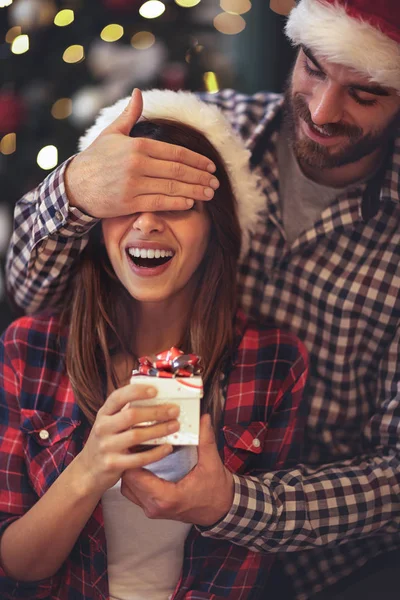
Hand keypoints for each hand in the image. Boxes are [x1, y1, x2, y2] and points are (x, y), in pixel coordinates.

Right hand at [65, 89, 218, 217]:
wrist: (75, 186)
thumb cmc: (96, 159)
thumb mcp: (111, 133)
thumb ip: (130, 115)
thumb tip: (139, 92)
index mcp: (137, 145)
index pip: (175, 152)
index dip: (196, 160)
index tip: (210, 166)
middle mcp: (137, 164)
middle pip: (178, 170)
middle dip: (200, 176)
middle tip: (216, 182)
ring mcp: (133, 184)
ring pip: (172, 187)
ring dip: (195, 191)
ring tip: (210, 194)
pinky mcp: (129, 202)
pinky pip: (159, 202)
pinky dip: (177, 203)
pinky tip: (191, 203)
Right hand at [75, 383, 179, 495]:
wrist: (86, 472)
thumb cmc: (106, 442)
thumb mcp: (110, 423)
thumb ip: (125, 412)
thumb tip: (156, 399)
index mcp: (103, 414)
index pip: (118, 397)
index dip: (136, 391)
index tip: (155, 390)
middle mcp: (102, 428)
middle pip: (131, 415)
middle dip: (155, 411)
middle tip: (174, 410)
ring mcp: (106, 446)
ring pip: (136, 435)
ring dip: (159, 430)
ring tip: (175, 425)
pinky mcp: (112, 464)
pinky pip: (138, 458)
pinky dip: (156, 453)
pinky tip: (168, 448)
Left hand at [120, 414, 233, 526]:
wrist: (220, 510)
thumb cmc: (216, 492)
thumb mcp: (212, 464)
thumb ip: (206, 440)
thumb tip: (203, 419)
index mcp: (167, 498)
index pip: (135, 476)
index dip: (132, 457)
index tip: (136, 439)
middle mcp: (156, 506)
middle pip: (127, 481)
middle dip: (128, 460)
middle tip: (133, 440)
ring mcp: (153, 509)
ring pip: (127, 488)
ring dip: (129, 470)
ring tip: (135, 450)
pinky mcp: (153, 508)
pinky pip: (134, 493)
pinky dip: (134, 478)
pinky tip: (140, 464)